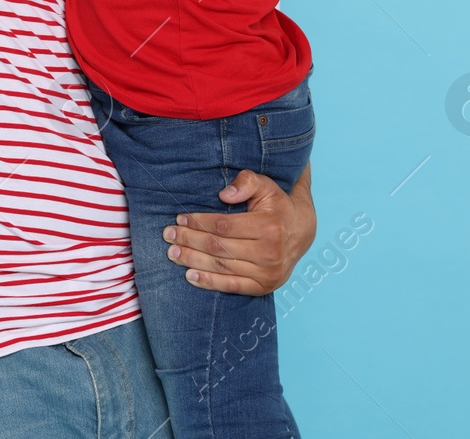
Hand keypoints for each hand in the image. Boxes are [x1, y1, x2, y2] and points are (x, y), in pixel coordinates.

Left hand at [162, 165, 314, 294]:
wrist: (301, 232)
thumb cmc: (276, 206)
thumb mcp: (266, 186)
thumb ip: (246, 182)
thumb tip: (224, 194)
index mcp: (268, 227)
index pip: (223, 226)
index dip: (199, 223)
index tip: (180, 219)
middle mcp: (269, 253)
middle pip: (219, 247)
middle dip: (189, 240)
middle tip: (168, 235)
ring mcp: (267, 273)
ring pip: (222, 267)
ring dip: (193, 260)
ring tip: (172, 253)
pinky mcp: (264, 287)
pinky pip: (232, 286)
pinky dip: (209, 282)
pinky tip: (190, 276)